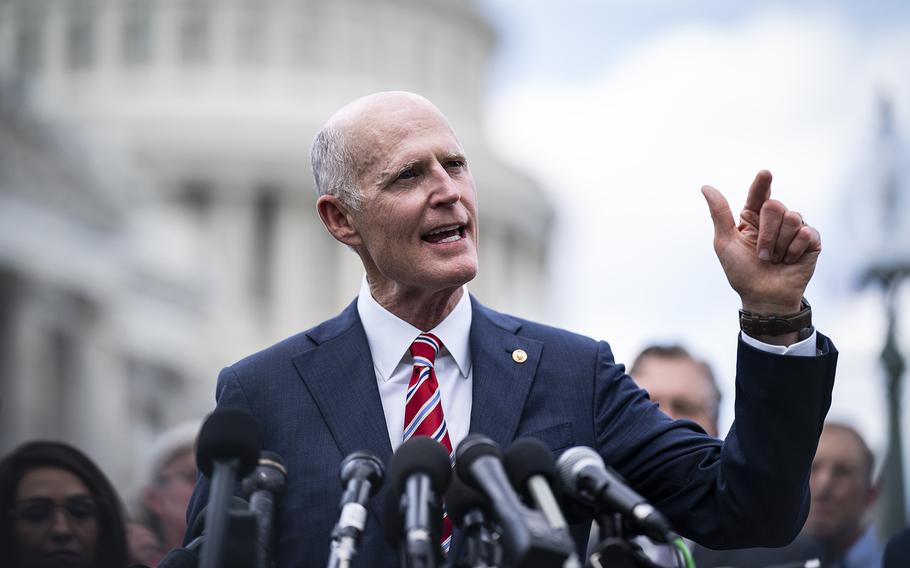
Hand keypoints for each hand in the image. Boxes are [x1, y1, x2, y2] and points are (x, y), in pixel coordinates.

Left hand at [702, 170, 820, 317]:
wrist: (764, 297)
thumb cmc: (742, 272)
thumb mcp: (725, 242)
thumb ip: (719, 213)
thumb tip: (706, 187)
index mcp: (753, 218)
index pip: (759, 194)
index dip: (762, 183)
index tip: (765, 173)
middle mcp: (775, 220)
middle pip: (775, 205)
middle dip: (766, 233)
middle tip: (762, 254)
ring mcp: (795, 229)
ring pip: (792, 217)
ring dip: (779, 245)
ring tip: (775, 259)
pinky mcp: (811, 240)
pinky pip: (806, 232)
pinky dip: (794, 250)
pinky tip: (790, 260)